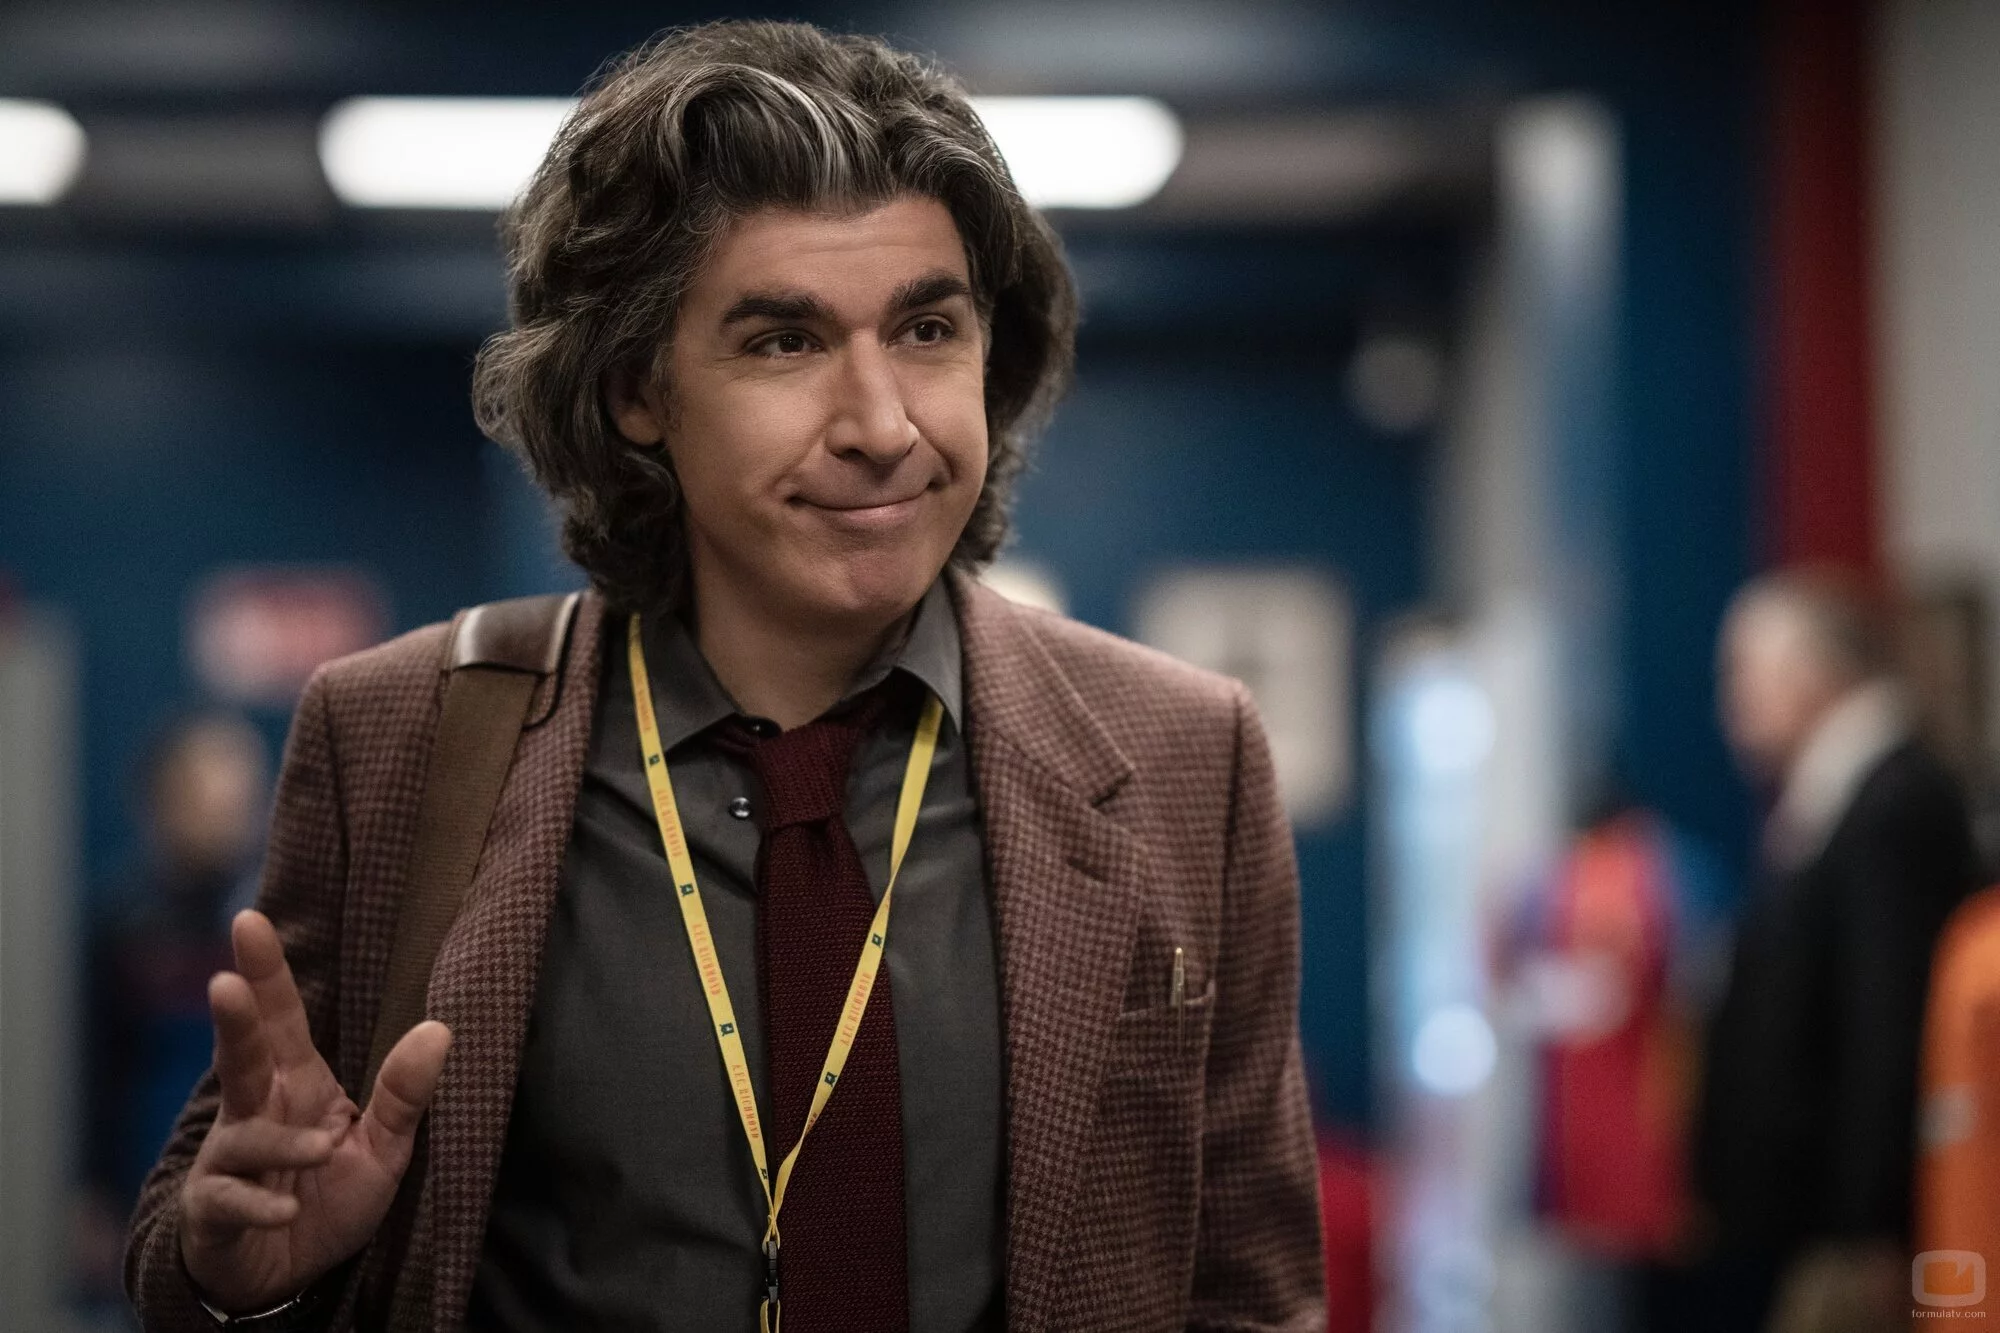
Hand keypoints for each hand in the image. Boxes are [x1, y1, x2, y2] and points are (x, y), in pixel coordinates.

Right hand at [178, 911, 451, 1313]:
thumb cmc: (327, 1197)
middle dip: (234, 1021)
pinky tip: (285, 1211)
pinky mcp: (215, 1208)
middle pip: (242, 1056)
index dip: (266, 972)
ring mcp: (229, 1159)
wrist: (281, 1274)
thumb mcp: (383, 1148)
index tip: (250, 922)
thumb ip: (404, 1094)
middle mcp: (255, 1111)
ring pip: (244, 1134)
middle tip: (225, 984)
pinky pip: (231, 1199)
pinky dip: (259, 1204)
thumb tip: (440, 1029)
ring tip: (323, 1149)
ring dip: (281, 1142)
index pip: (281, 1019)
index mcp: (295, 1083)